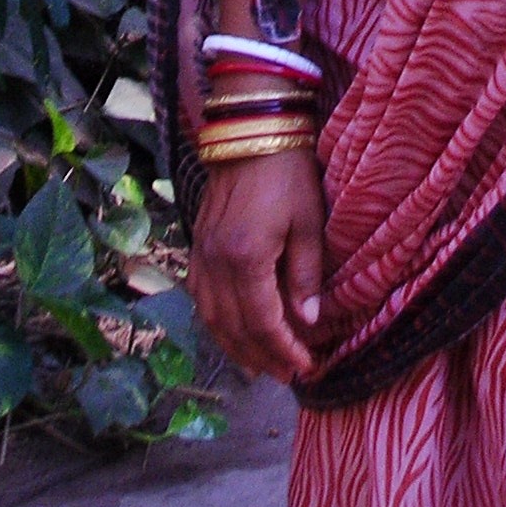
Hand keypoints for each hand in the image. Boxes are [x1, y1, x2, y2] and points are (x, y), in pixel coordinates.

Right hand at [189, 147, 326, 380]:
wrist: (252, 131)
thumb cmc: (288, 173)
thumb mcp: (308, 223)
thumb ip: (305, 276)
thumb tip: (308, 323)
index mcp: (246, 260)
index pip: (264, 324)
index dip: (285, 351)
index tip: (307, 367)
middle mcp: (216, 264)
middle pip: (235, 329)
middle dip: (262, 358)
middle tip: (288, 376)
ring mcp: (201, 256)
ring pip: (212, 319)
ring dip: (236, 347)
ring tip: (262, 365)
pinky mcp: (197, 246)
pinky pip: (201, 299)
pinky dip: (217, 323)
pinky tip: (233, 331)